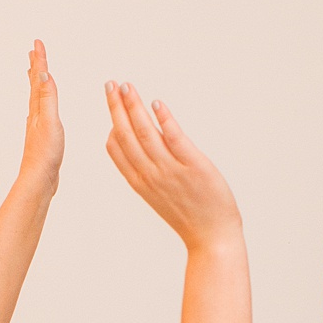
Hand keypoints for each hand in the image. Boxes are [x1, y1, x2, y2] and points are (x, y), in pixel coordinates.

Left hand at [19, 39, 63, 191]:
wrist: (39, 179)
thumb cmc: (45, 154)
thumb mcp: (50, 122)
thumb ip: (48, 98)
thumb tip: (45, 75)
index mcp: (38, 109)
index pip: (40, 79)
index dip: (40, 60)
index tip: (37, 43)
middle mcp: (35, 115)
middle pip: (35, 85)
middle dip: (36, 67)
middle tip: (34, 52)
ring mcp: (37, 125)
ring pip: (37, 98)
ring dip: (37, 82)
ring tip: (35, 73)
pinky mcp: (42, 136)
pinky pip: (41, 111)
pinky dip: (42, 101)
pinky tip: (41, 106)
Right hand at [104, 83, 241, 251]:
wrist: (212, 238)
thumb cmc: (189, 217)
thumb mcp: (160, 196)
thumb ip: (150, 171)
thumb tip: (144, 145)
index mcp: (141, 183)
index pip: (117, 150)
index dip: (112, 124)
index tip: (110, 103)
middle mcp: (152, 175)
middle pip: (127, 136)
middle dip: (116, 108)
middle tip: (110, 84)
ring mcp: (171, 171)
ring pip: (145, 134)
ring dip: (134, 107)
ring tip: (127, 87)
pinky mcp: (193, 167)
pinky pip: (175, 139)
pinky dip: (164, 120)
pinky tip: (156, 105)